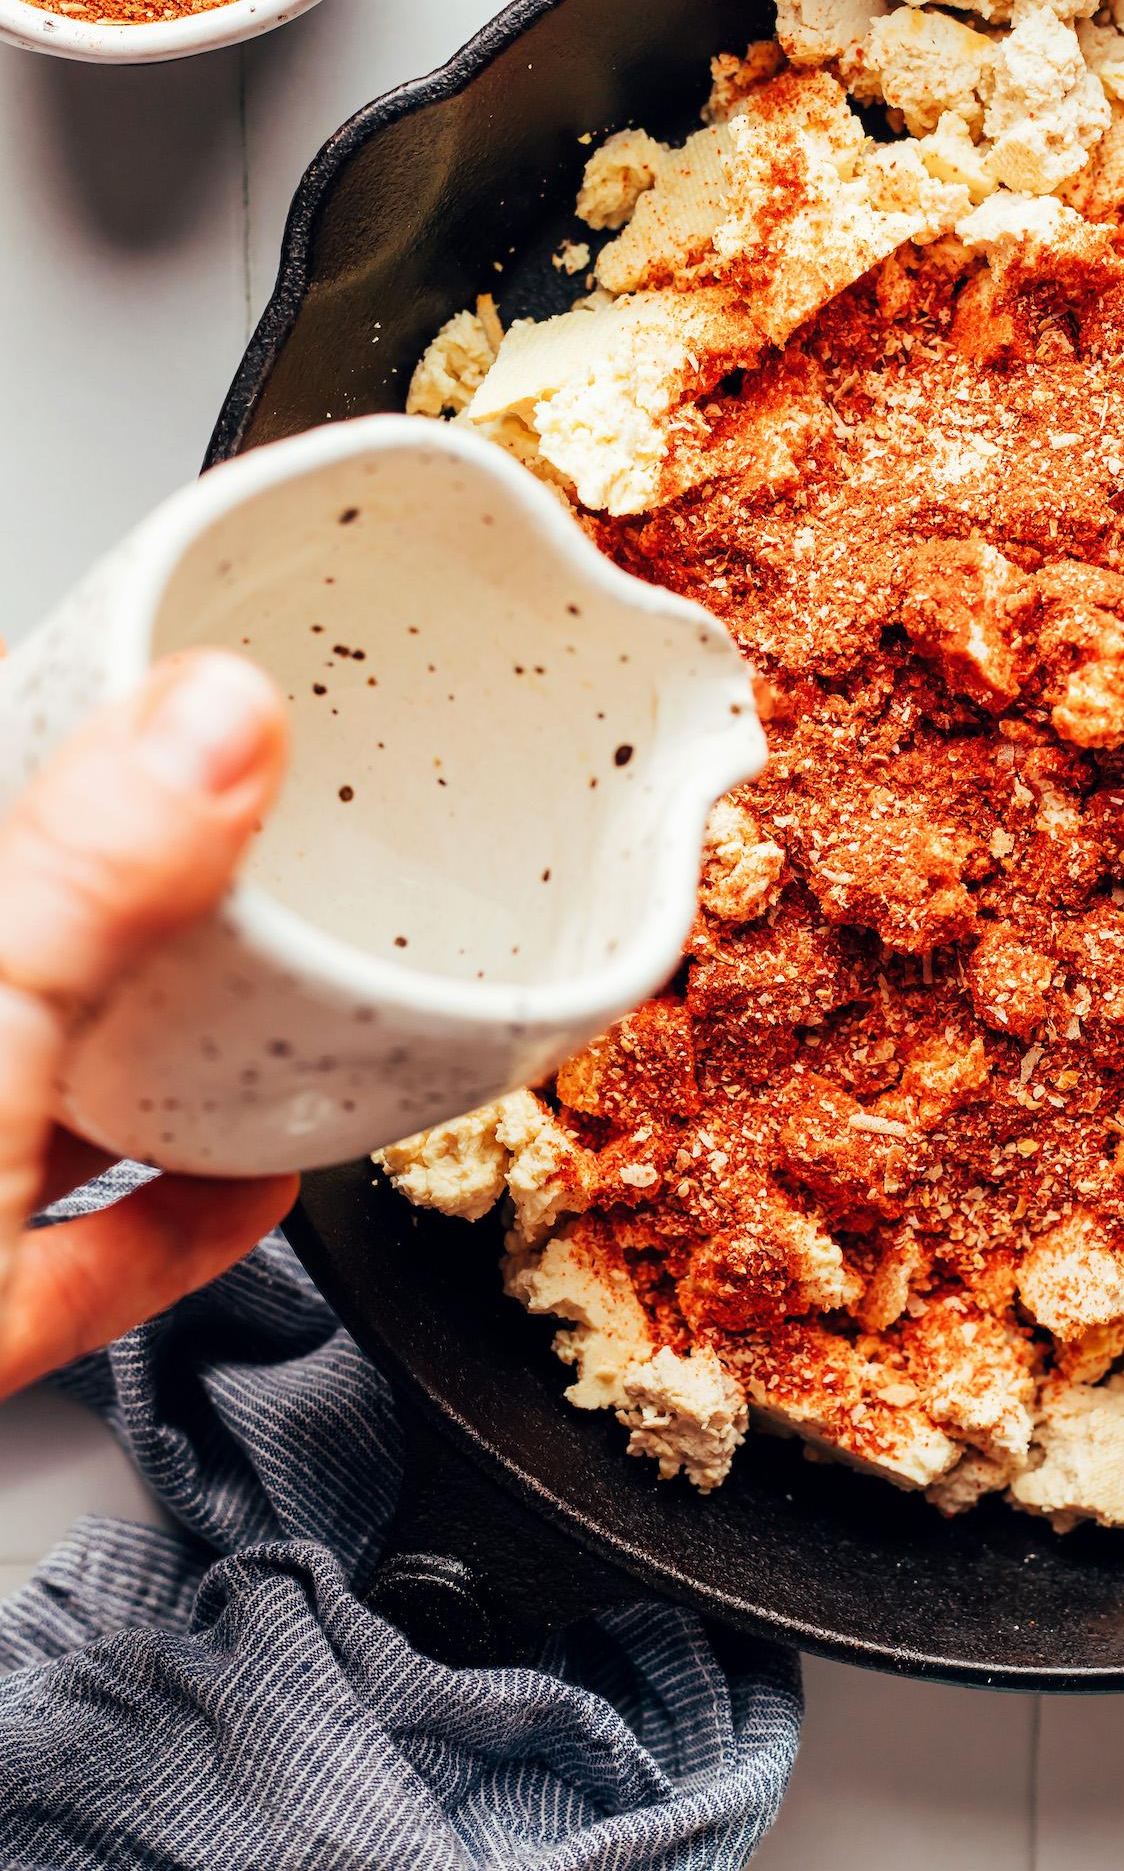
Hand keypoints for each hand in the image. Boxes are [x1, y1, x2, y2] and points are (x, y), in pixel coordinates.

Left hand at [0, 648, 294, 1398]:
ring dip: (169, 1052)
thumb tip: (213, 713)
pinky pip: (78, 1248)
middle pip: (33, 943)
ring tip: (282, 996)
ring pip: (49, 1091)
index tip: (179, 682)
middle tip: (262, 836)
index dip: (70, 726)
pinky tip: (252, 1188)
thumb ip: (87, 871)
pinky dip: (173, 1218)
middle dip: (147, 896)